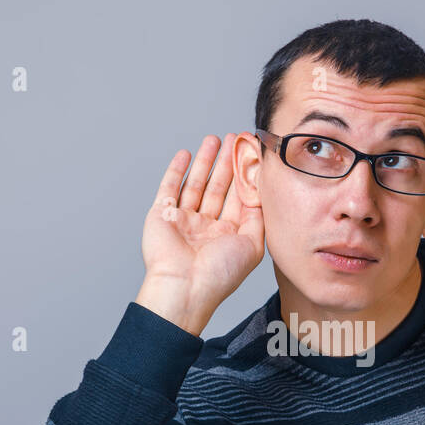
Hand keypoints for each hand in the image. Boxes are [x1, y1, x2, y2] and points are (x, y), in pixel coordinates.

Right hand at [136, 133, 265, 335]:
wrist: (184, 286)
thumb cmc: (219, 273)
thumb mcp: (252, 245)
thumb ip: (258, 217)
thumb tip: (261, 192)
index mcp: (228, 235)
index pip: (239, 198)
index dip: (246, 175)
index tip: (252, 154)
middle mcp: (207, 227)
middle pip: (219, 187)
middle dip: (227, 162)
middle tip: (235, 138)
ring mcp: (184, 220)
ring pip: (196, 183)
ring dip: (205, 161)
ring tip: (214, 139)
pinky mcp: (162, 214)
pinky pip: (169, 187)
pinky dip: (177, 170)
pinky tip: (186, 154)